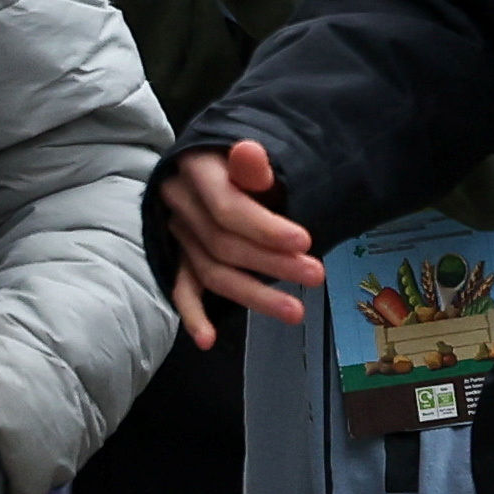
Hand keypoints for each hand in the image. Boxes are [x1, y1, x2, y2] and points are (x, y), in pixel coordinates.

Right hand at [157, 136, 319, 346]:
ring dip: (253, 295)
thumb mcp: (251, 155)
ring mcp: (178, 234)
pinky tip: (208, 340)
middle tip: (315, 274)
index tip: (305, 241)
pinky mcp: (179, 258)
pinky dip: (193, 316)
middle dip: (271, 263)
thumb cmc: (244, 160)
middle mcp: (180, 203)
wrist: (216, 161)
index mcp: (195, 170)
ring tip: (294, 311)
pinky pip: (182, 289)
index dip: (265, 228)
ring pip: (211, 272)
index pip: (227, 208)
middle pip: (222, 244)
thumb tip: (249, 153)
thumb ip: (251, 165)